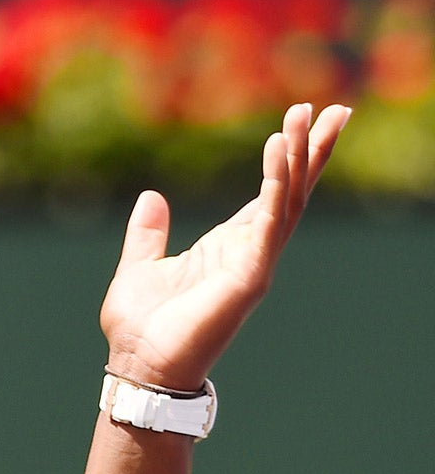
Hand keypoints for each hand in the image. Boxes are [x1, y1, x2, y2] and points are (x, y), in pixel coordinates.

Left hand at [100, 102, 351, 391]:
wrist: (138, 365)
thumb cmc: (139, 327)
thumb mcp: (138, 266)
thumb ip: (148, 233)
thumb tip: (151, 196)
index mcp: (227, 247)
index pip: (270, 195)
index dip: (289, 159)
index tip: (303, 121)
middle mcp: (248, 252)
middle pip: (291, 191)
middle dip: (312, 150)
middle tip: (335, 108)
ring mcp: (254, 264)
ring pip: (287, 200)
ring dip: (299, 157)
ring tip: (309, 116)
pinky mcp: (249, 276)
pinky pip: (268, 222)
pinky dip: (275, 186)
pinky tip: (279, 151)